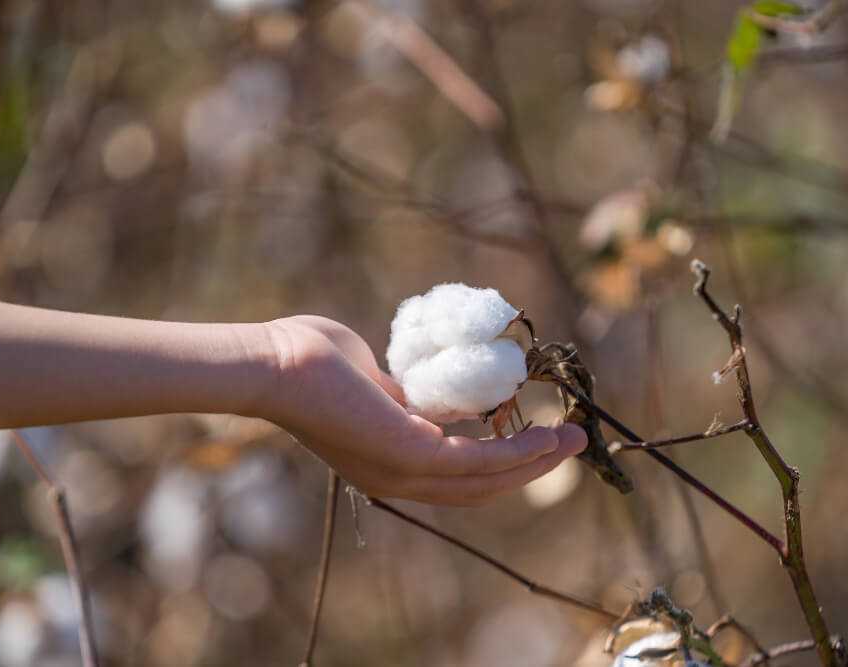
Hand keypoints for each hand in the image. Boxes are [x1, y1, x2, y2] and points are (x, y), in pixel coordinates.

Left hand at [257, 316, 586, 505]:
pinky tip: (544, 435)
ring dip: (536, 462)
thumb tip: (424, 386)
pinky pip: (477, 459)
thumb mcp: (375, 381)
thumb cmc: (310, 360)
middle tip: (572, 443)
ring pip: (487, 480)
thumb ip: (404, 390)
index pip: (457, 474)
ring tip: (573, 440)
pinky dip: (516, 451)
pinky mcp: (409, 454)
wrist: (274, 364)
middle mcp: (399, 479)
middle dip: (531, 468)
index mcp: (390, 462)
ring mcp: (403, 472)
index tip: (539, 439)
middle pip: (481, 487)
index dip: (504, 462)